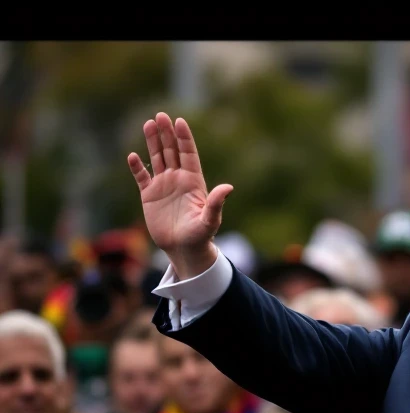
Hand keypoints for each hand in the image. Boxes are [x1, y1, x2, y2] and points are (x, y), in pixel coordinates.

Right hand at [127, 112, 231, 278]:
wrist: (184, 249)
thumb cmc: (201, 235)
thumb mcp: (210, 219)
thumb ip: (216, 203)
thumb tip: (228, 187)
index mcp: (193, 181)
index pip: (188, 154)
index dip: (184, 138)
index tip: (179, 121)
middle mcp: (178, 179)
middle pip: (172, 151)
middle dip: (167, 133)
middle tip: (161, 116)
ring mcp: (163, 186)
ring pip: (157, 158)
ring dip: (152, 142)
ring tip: (148, 124)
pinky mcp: (149, 195)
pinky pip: (141, 177)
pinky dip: (137, 167)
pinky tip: (132, 156)